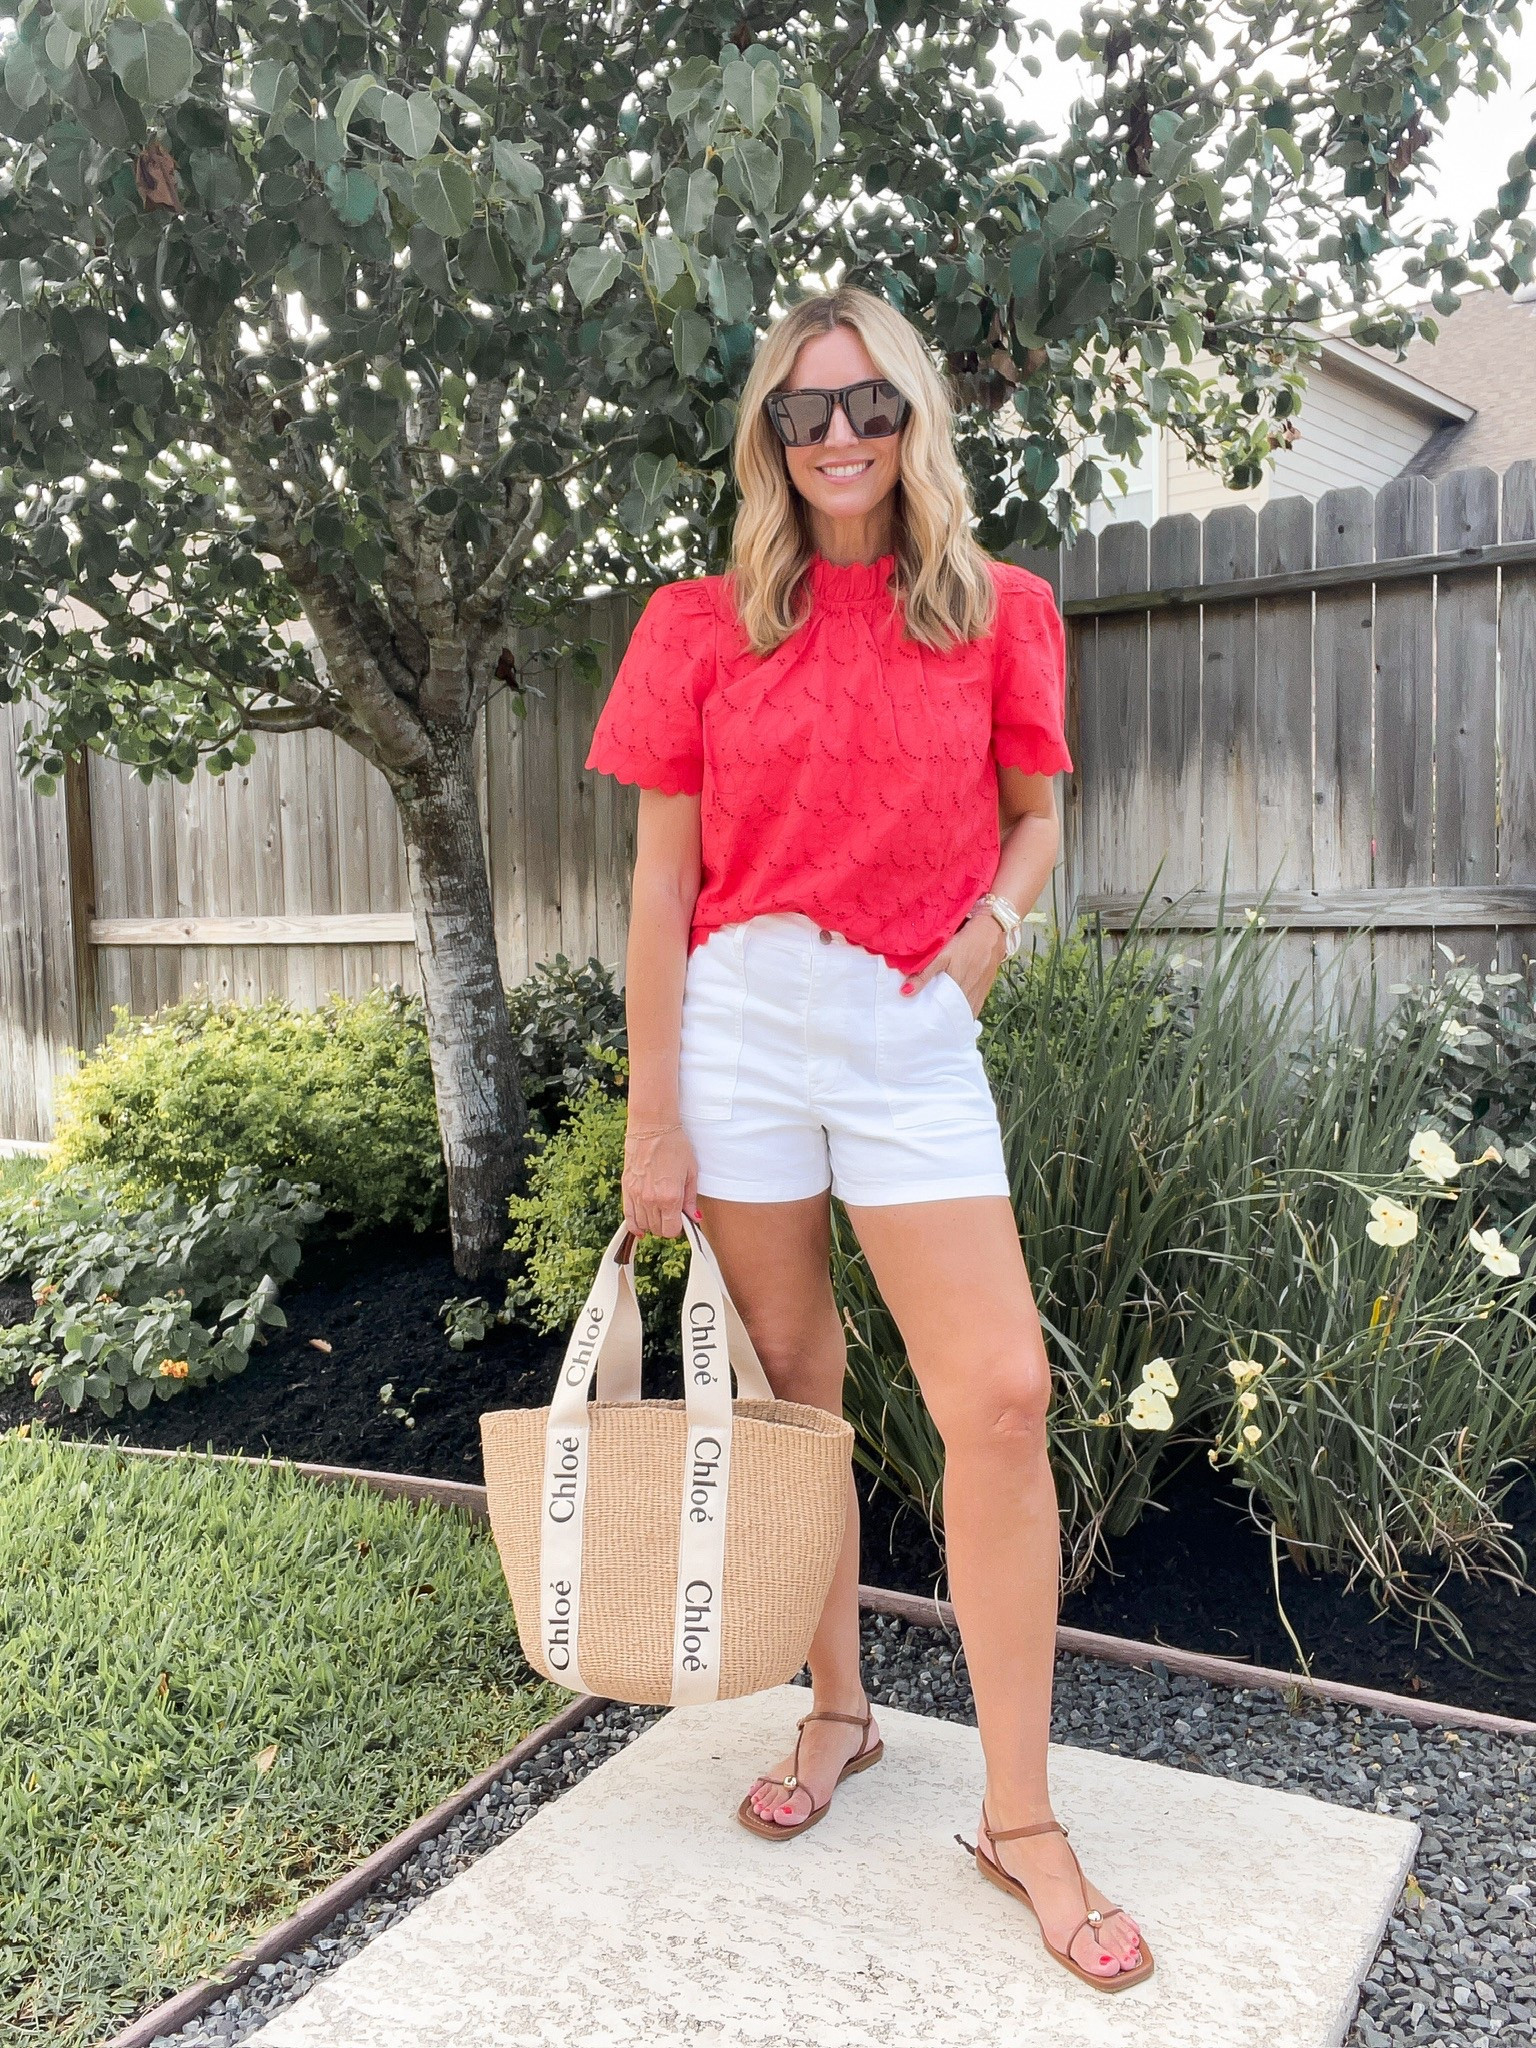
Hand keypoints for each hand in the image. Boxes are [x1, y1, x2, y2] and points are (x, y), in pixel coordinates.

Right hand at [622, 1118, 701, 1238]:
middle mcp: (651, 1200)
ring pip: (643, 1225)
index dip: (678, 1228)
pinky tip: (640, 1228)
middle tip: (672, 1214)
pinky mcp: (626, 1188)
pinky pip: (628, 1216)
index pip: (672, 1230)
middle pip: (657, 1229)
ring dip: (652, 1224)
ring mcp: (636, 1195)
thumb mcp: (691, 1171)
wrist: (652, 1126)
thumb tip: (694, 1217)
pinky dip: (634, 1225)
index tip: (681, 1220)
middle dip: (666, 1226)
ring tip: (659, 1213)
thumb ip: (691, 1198)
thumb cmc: (674, 1145)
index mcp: (670, 1197)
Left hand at [899, 910, 1006, 1017]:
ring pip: (967, 1011)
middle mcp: (970, 992)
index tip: (925, 1026)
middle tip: (932, 1026)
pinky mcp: (985, 987)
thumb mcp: (942, 955)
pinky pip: (976, 1006)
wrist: (993, 930)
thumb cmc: (966, 941)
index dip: (935, 1020)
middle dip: (945, 1021)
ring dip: (956, 1017)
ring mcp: (980, 991)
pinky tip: (959, 1011)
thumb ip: (924, 974)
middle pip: (955, 1014)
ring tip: (943, 1022)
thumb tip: (905, 992)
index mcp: (957, 986)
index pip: (944, 1012)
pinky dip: (967, 1011)